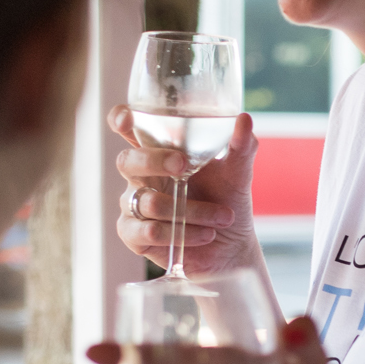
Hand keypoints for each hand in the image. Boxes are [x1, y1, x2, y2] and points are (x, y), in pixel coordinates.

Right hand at [109, 107, 260, 276]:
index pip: (129, 129)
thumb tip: (244, 119)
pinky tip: (204, 235)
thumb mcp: (237, 173)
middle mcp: (140, 176)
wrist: (232, 246)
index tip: (127, 117)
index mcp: (158, 152)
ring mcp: (133, 205)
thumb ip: (240, 147)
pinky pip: (147, 230)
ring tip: (222, 217)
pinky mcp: (134, 235)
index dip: (120, 119)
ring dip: (191, 210)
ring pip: (148, 201)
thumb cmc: (226, 202)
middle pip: (126, 161)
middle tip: (182, 166)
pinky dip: (181, 233)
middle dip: (153, 161)